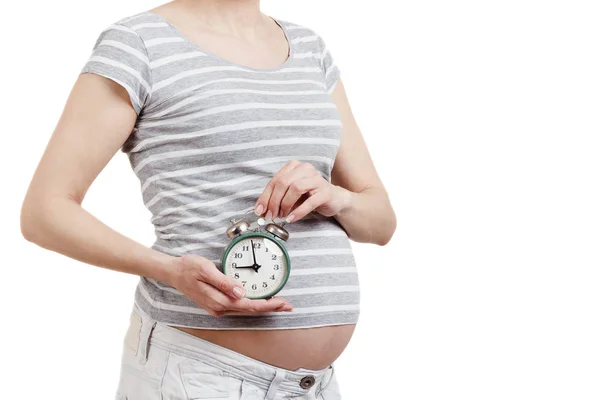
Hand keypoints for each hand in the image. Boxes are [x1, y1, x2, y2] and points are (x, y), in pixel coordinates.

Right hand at [166, 254, 291, 316]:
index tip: (282, 302)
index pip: (249, 305)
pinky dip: (252, 305)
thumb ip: (224, 282)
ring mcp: (217, 308)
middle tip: (288, 305)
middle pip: (250, 310)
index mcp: (218, 300)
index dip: (268, 305)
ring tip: (279, 304)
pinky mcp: (217, 304)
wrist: (172, 273)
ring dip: (263, 307)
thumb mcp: (206, 269)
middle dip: (270, 308)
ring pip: (245, 310)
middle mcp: (219, 308)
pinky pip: (239, 307)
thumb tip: (240, 293)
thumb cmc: (188, 268)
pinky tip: (260, 301)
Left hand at [254, 160, 352, 222]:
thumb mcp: (291, 195)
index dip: (265, 196)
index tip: (259, 210)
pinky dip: (298, 211)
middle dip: (274, 201)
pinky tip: (292, 218)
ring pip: (295, 188)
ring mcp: (316, 179)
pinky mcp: (325, 192)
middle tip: (270, 215)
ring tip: (282, 216)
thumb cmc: (310, 196)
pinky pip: (310, 201)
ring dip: (285, 204)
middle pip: (283, 183)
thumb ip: (277, 198)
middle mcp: (305, 169)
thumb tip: (262, 209)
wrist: (334, 199)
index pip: (275, 180)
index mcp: (294, 167)